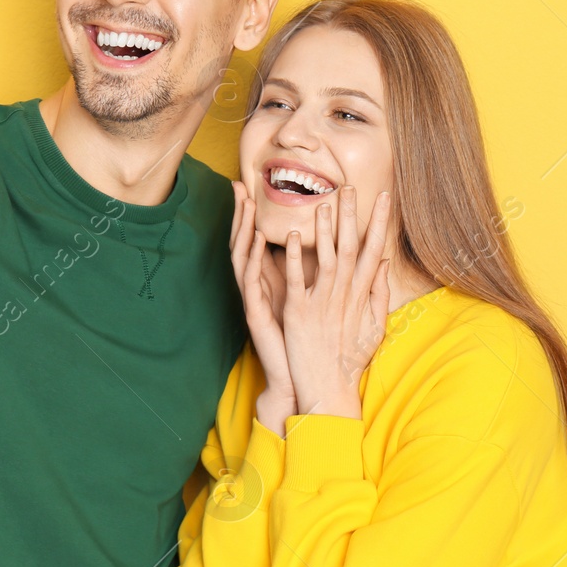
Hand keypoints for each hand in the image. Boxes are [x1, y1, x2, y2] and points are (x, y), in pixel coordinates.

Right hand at [229, 180, 297, 429]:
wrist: (300, 379)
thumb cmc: (308, 342)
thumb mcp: (312, 301)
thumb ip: (314, 274)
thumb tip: (328, 246)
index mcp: (271, 283)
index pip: (258, 243)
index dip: (254, 216)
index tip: (253, 189)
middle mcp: (258, 288)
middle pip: (244, 244)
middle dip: (241, 215)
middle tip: (239, 187)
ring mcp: (255, 301)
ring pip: (243, 259)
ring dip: (243, 230)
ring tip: (245, 205)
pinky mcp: (257, 314)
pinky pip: (251, 282)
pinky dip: (252, 259)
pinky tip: (255, 240)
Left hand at [281, 187, 391, 418]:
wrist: (328, 389)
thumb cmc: (350, 360)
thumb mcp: (374, 327)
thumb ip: (379, 294)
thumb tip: (385, 263)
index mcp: (361, 296)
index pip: (374, 251)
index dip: (379, 224)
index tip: (384, 198)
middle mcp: (343, 295)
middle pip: (350, 247)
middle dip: (352, 216)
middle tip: (350, 186)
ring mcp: (320, 303)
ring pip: (324, 258)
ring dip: (324, 230)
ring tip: (323, 203)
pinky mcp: (297, 313)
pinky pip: (295, 281)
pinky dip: (294, 259)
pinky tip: (291, 237)